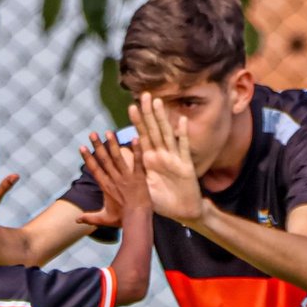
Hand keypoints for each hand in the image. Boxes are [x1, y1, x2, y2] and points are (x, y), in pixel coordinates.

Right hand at [76, 131, 147, 227]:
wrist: (136, 221)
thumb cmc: (122, 220)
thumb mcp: (104, 219)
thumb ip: (89, 218)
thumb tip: (76, 220)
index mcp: (105, 186)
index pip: (94, 169)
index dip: (88, 158)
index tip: (82, 147)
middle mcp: (114, 179)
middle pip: (104, 160)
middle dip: (97, 146)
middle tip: (92, 133)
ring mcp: (126, 177)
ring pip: (118, 157)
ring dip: (113, 144)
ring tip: (109, 132)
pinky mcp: (139, 178)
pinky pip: (137, 161)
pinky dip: (137, 150)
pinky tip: (136, 138)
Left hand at [130, 93, 203, 224]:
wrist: (183, 212)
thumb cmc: (163, 202)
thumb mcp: (144, 187)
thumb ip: (134, 174)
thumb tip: (120, 160)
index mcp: (150, 160)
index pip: (142, 137)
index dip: (137, 122)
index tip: (131, 106)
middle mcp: (161, 156)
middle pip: (154, 130)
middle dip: (149, 113)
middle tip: (144, 94)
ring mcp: (174, 158)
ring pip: (167, 134)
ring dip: (162, 118)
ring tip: (157, 102)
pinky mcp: (186, 166)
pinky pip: (183, 148)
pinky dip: (183, 135)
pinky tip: (181, 121)